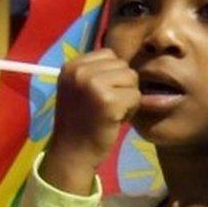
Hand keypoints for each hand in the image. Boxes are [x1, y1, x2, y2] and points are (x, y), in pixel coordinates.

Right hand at [40, 49, 139, 195]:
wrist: (72, 152)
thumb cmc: (78, 121)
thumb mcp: (78, 88)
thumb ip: (95, 71)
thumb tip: (124, 61)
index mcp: (71, 66)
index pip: (108, 54)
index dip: (112, 74)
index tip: (100, 94)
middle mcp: (80, 72)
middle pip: (122, 65)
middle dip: (121, 85)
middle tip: (107, 105)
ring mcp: (94, 85)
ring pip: (132, 79)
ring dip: (128, 97)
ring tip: (112, 111)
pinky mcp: (109, 102)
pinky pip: (136, 96)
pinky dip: (131, 110)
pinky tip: (116, 120)